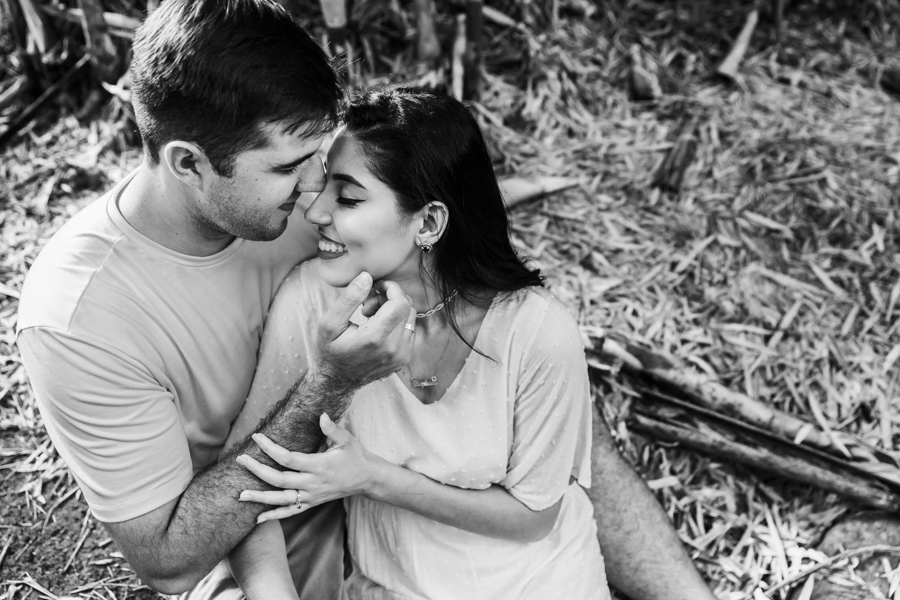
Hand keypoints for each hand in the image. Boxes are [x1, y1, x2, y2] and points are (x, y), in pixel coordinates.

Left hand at [237, 413, 380, 522]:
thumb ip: (332, 429)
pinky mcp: (311, 503)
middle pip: (279, 480)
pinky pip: (290, 512)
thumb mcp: (347, 440)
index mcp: (319, 466)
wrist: (366, 478)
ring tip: (240, 494)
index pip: (289, 459)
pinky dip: (273, 516)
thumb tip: (321, 415)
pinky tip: (256, 519)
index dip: (271, 449)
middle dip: (258, 471)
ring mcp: (311, 496)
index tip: (257, 438)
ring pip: (281, 499)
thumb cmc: (355, 456)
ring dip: (260, 498)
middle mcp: (313, 484)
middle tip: (241, 460)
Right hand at [312, 272, 415, 390]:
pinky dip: (396, 322)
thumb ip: (349, 298)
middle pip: (406, 307)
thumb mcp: (329, 323)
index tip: (375, 287)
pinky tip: (378, 328)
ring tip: (371, 317)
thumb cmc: (330, 351)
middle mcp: (394, 348)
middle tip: (367, 305)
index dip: (390, 288)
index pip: (400, 302)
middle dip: (389, 298)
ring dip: (393, 310)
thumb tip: (367, 277)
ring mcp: (401, 355)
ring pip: (410, 317)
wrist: (336, 382)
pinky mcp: (404, 359)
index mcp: (375, 338)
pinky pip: (409, 329)